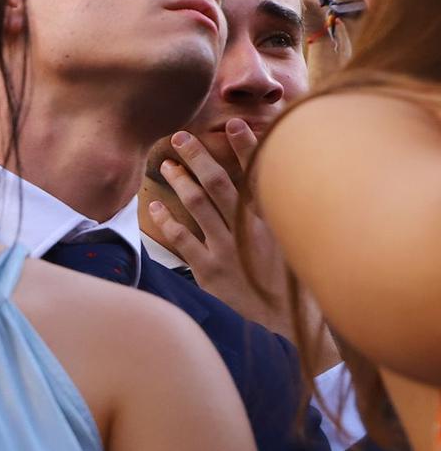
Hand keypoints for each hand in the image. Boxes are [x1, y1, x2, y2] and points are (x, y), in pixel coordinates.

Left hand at [149, 125, 310, 337]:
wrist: (286, 327)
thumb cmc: (295, 289)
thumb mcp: (298, 249)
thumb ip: (283, 222)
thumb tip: (274, 195)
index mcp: (273, 222)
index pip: (258, 175)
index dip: (246, 147)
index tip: (234, 124)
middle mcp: (249, 230)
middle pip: (218, 183)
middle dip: (198, 156)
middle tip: (180, 137)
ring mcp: (227, 249)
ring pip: (197, 205)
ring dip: (179, 181)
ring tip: (166, 165)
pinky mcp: (208, 270)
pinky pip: (180, 239)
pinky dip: (165, 220)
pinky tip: (153, 206)